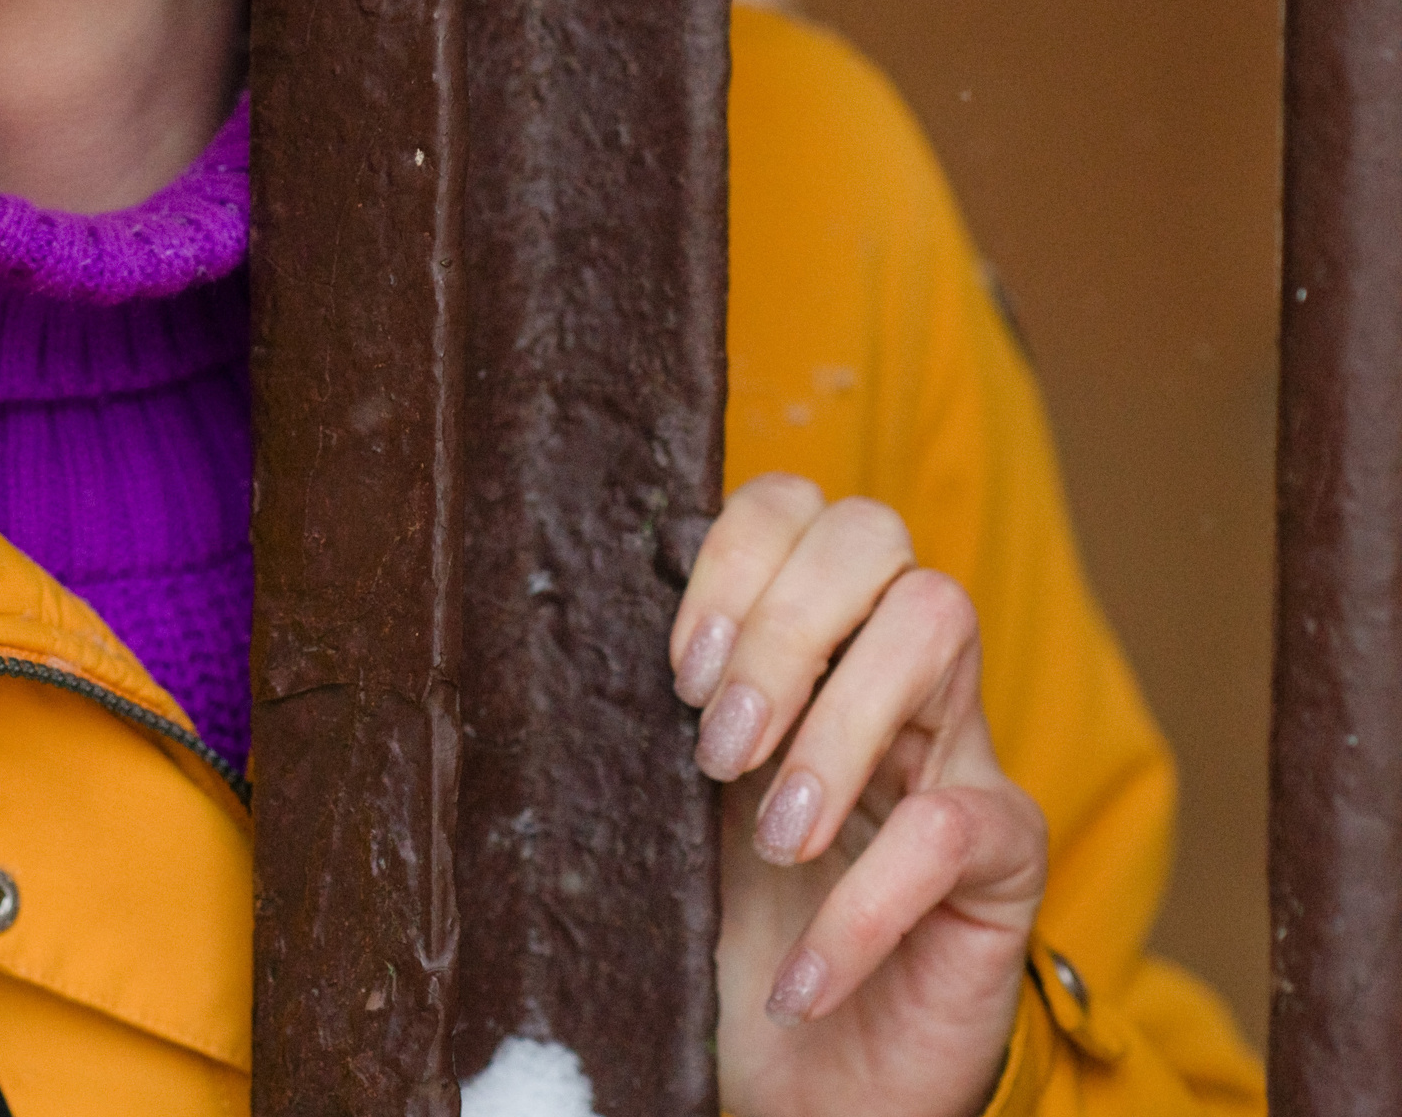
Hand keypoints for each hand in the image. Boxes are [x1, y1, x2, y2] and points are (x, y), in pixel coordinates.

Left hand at [672, 475, 1049, 1116]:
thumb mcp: (669, 801)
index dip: (738, 558)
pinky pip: (959, 826)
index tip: (681, 670)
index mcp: (803, 637)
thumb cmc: (727, 925)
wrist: (805, 1082)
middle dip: (784, 626)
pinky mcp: (1006, 857)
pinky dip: (867, 902)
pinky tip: (803, 974)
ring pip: (937, 626)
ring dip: (837, 726)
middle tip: (717, 750)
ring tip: (773, 840)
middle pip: (874, 533)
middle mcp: (888, 669)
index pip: (796, 505)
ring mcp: (957, 748)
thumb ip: (652, 714)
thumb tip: (557, 639)